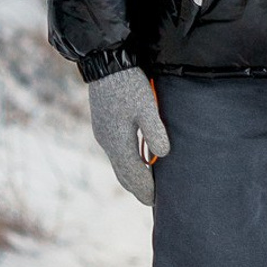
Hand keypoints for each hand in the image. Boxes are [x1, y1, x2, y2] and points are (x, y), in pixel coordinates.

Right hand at [88, 68, 170, 204]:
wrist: (105, 64)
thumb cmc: (129, 85)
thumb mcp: (147, 108)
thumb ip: (155, 133)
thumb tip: (162, 156)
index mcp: (118, 143)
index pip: (133, 176)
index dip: (145, 189)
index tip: (156, 202)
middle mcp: (108, 143)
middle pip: (123, 174)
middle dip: (137, 188)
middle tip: (150, 199)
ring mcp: (103, 133)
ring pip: (118, 163)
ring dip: (131, 175)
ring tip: (145, 183)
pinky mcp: (103, 124)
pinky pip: (116, 151)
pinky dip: (126, 162)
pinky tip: (136, 158)